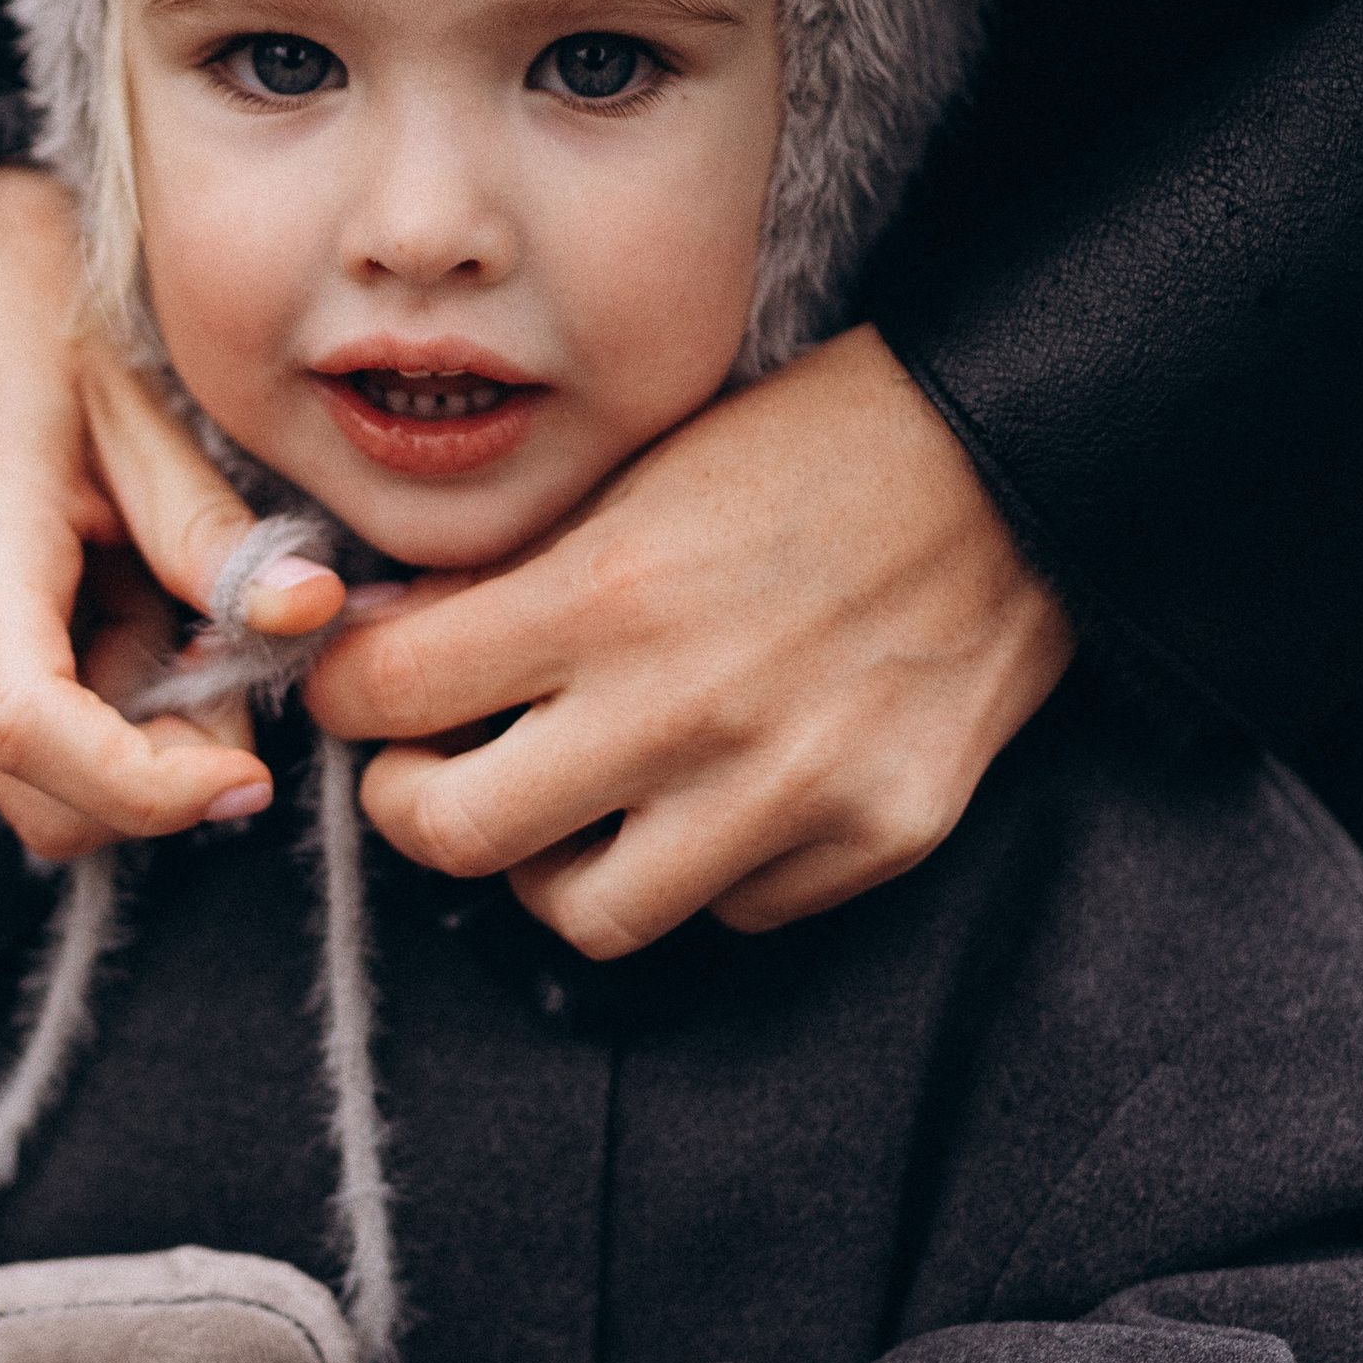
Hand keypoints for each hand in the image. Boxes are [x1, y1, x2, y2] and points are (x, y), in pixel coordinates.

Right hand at [0, 167, 344, 858]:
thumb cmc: (36, 300)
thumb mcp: (141, 397)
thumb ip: (210, 526)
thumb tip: (309, 613)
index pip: (33, 731)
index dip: (148, 789)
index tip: (250, 781)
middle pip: (36, 791)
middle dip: (155, 774)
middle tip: (233, 673)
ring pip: (28, 771)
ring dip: (127, 731)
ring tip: (166, 605)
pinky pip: (11, 716)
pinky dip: (92, 694)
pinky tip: (119, 596)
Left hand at [305, 325, 1075, 958]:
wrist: (1020, 462)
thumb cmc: (815, 448)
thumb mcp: (639, 472)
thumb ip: (512, 575)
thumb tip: (383, 643)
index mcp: (608, 594)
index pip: (385, 694)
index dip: (341, 695)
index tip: (355, 689)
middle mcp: (685, 709)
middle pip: (454, 835)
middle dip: (411, 802)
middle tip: (424, 769)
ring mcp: (786, 791)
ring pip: (587, 914)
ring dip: (550, 864)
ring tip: (564, 805)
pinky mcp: (876, 838)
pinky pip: (731, 910)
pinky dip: (700, 866)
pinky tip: (711, 795)